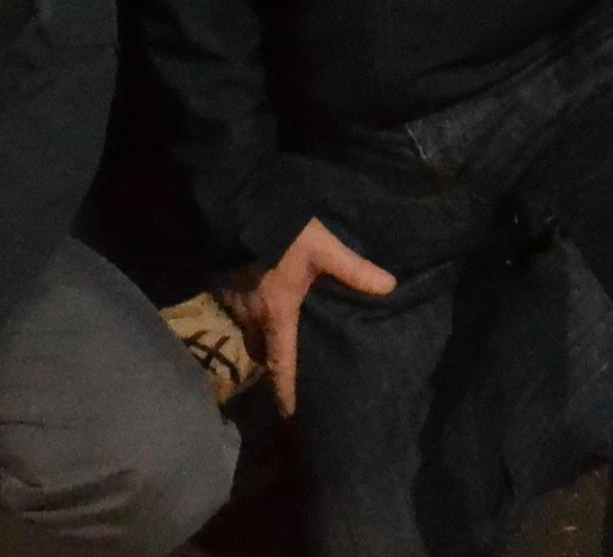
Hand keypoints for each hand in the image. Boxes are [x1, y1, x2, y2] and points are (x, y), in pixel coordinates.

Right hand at [244, 218, 399, 417]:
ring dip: (263, 340)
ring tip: (280, 338)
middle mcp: (252, 314)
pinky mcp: (223, 283)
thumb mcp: (324, 246)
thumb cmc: (282, 228)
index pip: (281, 364)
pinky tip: (262, 303)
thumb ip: (354, 269)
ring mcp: (233, 299)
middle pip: (262, 352)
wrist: (238, 199)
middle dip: (275, 364)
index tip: (291, 415)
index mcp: (277, 312)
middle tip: (291, 370)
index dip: (287, 391)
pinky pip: (238, 312)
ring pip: (249, 332)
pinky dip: (251, 316)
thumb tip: (389, 287)